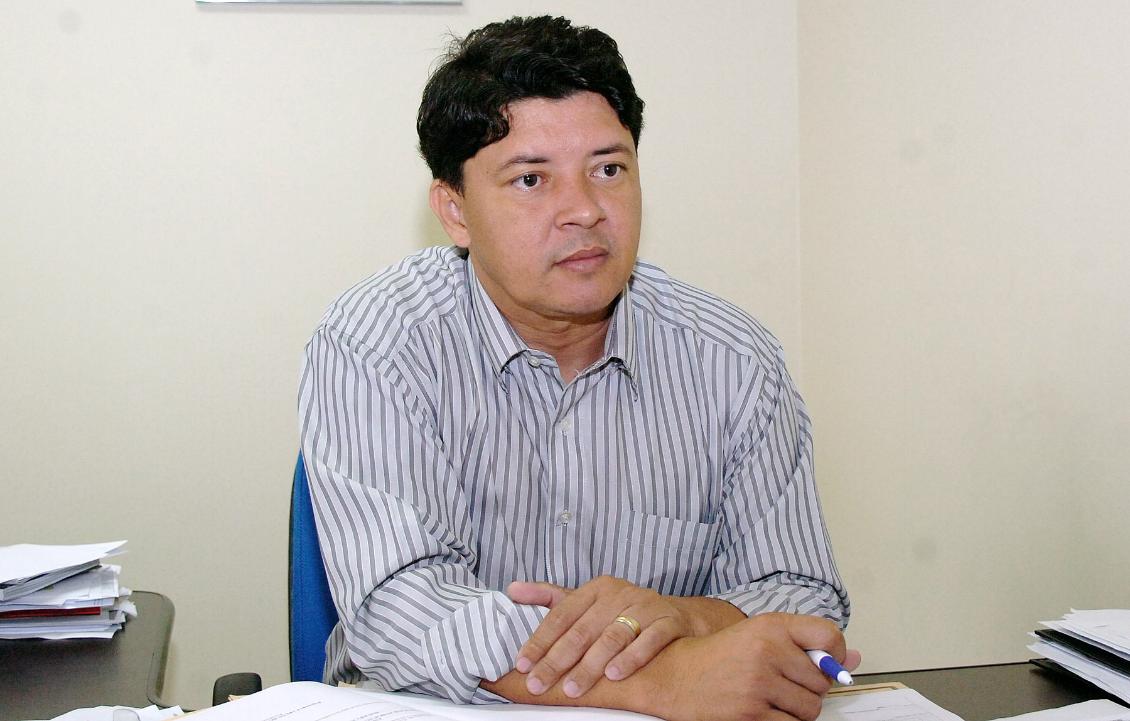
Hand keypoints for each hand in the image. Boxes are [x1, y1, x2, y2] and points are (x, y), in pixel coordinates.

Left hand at [508, 576, 699, 697]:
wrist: (677, 616)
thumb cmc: (623, 613)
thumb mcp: (587, 602)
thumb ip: (550, 597)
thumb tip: (512, 589)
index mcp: (596, 589)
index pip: (561, 614)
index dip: (540, 640)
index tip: (523, 663)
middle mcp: (619, 594)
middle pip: (583, 629)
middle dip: (558, 660)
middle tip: (539, 683)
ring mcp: (645, 607)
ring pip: (613, 637)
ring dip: (591, 665)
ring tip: (573, 687)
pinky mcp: (668, 622)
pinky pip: (649, 640)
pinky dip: (631, 658)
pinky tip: (615, 676)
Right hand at [655, 613, 856, 720]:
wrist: (676, 676)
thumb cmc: (721, 657)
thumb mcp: (761, 637)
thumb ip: (807, 644)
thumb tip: (854, 660)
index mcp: (770, 626)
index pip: (829, 637)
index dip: (835, 655)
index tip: (825, 663)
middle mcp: (767, 650)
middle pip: (821, 682)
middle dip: (808, 688)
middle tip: (781, 683)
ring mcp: (759, 683)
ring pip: (811, 708)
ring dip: (797, 710)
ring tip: (770, 698)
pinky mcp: (752, 714)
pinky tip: (763, 711)